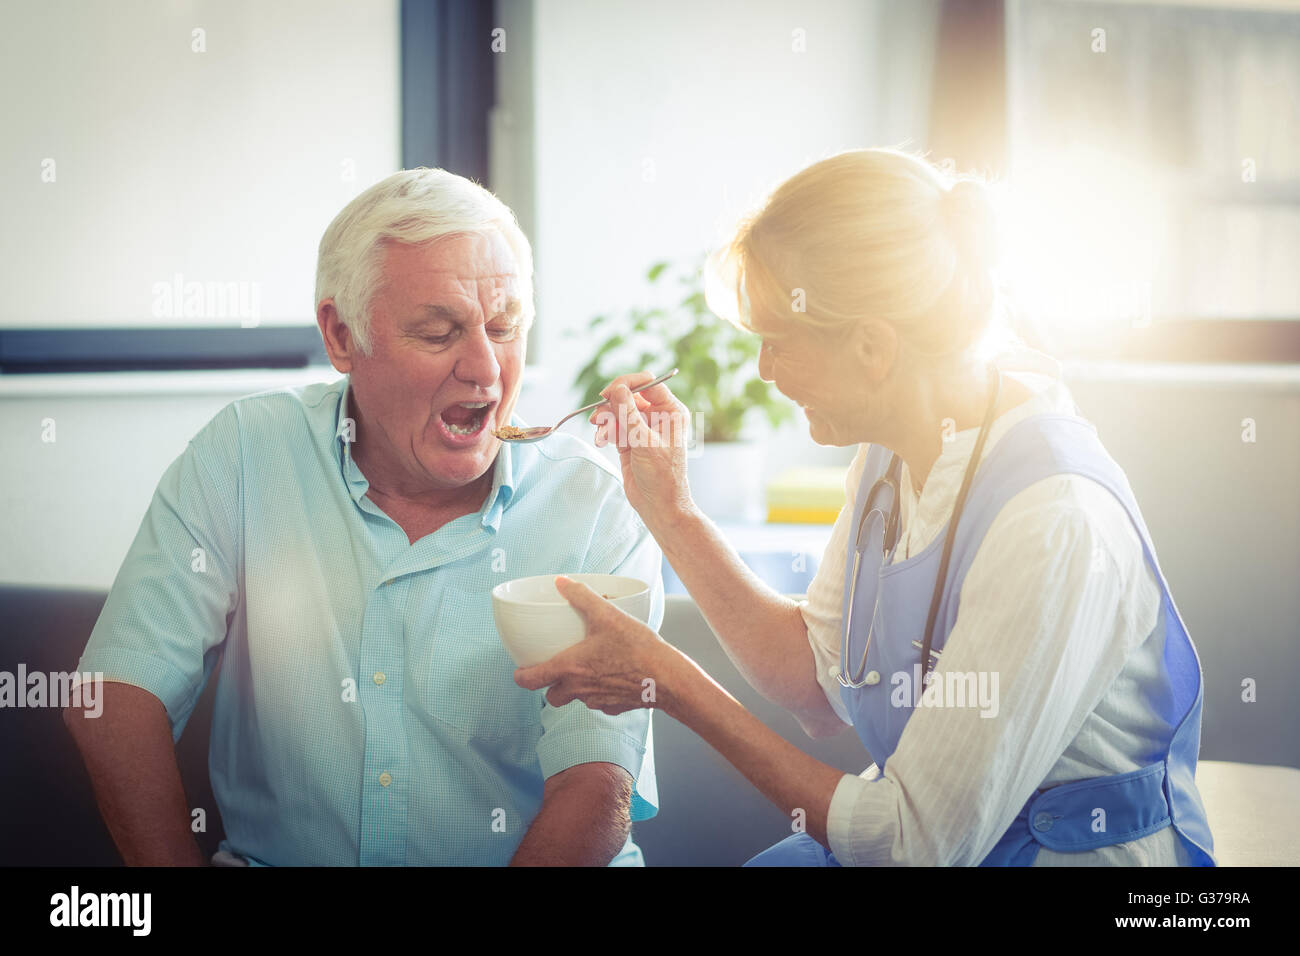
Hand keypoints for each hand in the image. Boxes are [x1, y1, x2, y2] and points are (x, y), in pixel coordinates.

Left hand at [513, 576, 675, 714]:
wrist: (667, 677)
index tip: (520, 671)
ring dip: (576, 688)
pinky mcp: (615, 708)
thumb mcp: (607, 614)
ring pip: (576, 699)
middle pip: (552, 696)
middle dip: (550, 686)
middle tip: (557, 669)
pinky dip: (600, 692)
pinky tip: (614, 677)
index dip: (521, 676)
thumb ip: (581, 597)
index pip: (531, 681)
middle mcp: (578, 690)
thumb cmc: (637, 648)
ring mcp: (596, 701)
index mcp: (569, 668)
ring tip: (589, 669)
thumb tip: (561, 582)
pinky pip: (599, 702)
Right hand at [590, 370, 693, 527]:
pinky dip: (605, 432)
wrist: (658, 504)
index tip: (609, 393)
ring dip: (605, 420)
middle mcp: (658, 416)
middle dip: (612, 406)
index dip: (627, 384)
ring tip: (600, 434)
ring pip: (618, 411)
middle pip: (629, 396)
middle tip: (598, 418)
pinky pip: (613, 426)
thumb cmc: (661, 476)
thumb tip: (618, 389)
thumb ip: (629, 414)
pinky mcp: (629, 440)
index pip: (648, 383)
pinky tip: (602, 442)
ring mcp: (642, 428)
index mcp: (671, 411)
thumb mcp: (644, 442)